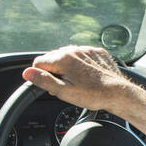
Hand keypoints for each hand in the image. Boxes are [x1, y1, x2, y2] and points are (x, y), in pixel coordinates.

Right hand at [23, 46, 137, 113]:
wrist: (118, 93)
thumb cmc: (93, 95)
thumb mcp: (64, 92)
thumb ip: (43, 81)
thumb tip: (27, 73)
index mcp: (63, 59)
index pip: (39, 62)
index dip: (41, 76)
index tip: (50, 85)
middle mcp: (74, 50)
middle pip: (53, 58)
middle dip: (54, 72)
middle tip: (64, 87)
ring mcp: (86, 50)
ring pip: (67, 56)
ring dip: (67, 68)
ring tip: (76, 83)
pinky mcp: (97, 52)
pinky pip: (82, 55)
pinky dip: (80, 64)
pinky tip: (86, 76)